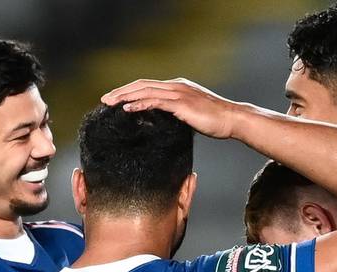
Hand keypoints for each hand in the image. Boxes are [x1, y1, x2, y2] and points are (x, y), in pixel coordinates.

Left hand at [101, 78, 243, 139]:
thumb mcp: (190, 114)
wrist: (232, 120)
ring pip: (145, 91)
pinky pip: (156, 101)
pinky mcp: (181, 104)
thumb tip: (161, 121)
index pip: (147, 85)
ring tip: (110, 103)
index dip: (129, 91)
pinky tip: (127, 109)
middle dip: (121, 91)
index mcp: (176, 87)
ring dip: (125, 96)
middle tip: (104, 100)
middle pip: (142, 85)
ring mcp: (179, 93)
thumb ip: (175, 113)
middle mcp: (175, 86)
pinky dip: (139, 104)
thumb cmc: (214, 121)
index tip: (114, 99)